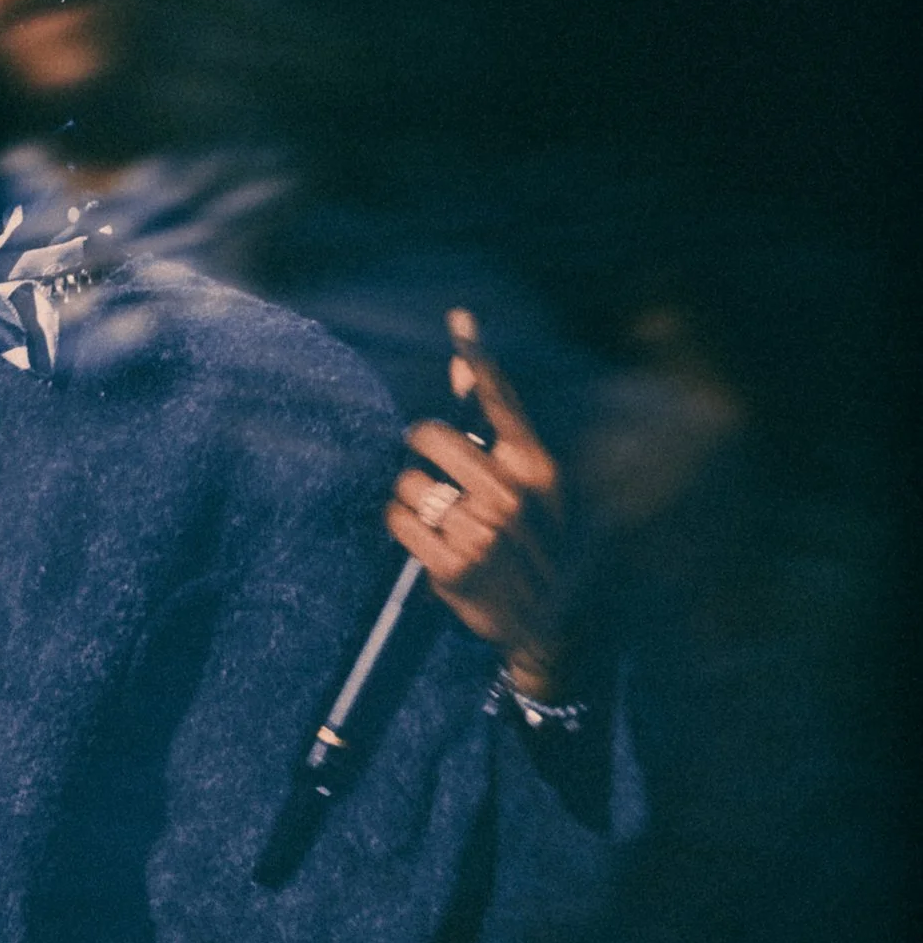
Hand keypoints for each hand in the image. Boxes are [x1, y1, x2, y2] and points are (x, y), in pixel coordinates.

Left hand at [386, 310, 569, 699]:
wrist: (547, 624)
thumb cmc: (531, 543)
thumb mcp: (531, 487)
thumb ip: (496, 428)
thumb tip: (459, 361)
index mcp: (536, 469)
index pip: (502, 400)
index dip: (479, 358)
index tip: (460, 318)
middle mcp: (511, 494)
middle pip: (428, 435)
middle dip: (420, 453)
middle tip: (438, 479)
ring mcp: (482, 532)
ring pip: (406, 482)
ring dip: (410, 497)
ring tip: (439, 520)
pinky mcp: (452, 566)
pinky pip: (396, 522)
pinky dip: (400, 527)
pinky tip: (423, 540)